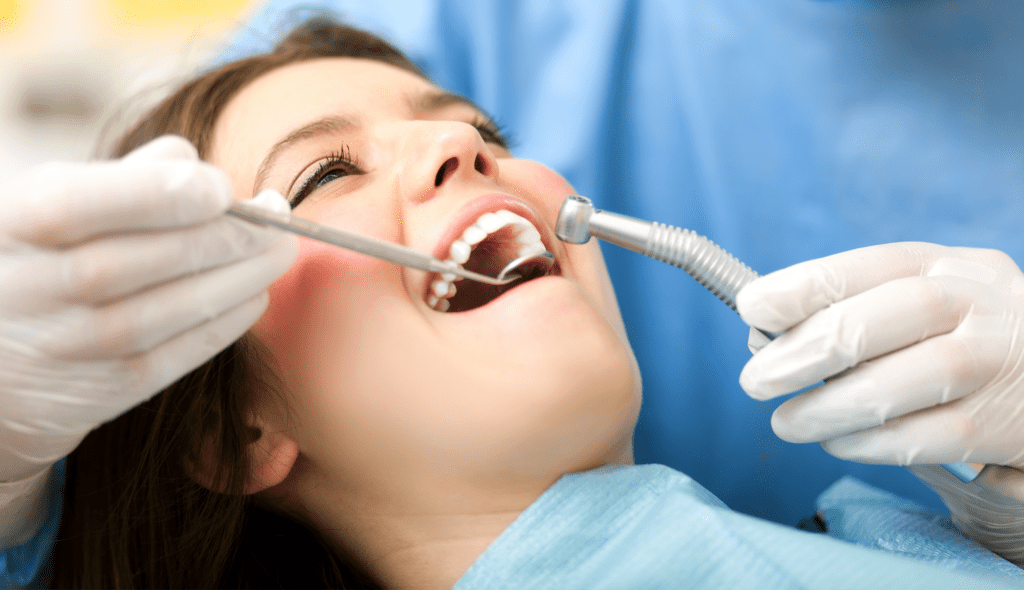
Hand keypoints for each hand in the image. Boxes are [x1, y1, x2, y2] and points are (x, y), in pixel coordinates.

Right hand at [0, 135, 297, 481]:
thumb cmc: (37, 260)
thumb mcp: (49, 204)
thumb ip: (120, 179)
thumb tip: (190, 162)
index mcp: (16, 223)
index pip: (83, 203)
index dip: (163, 194)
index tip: (223, 187)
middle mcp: (31, 288)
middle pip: (143, 258)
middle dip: (227, 236)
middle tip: (277, 219)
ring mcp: (67, 345)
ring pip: (168, 310)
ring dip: (239, 278)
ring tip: (277, 253)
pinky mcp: (99, 391)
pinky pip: (173, 357)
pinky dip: (223, 325)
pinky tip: (253, 295)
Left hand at [735, 242, 1023, 469]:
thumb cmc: (963, 344)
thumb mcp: (920, 311)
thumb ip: (852, 316)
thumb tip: (761, 339)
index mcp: (946, 266)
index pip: (869, 264)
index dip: (804, 285)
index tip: (751, 308)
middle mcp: (979, 303)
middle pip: (885, 317)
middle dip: (806, 350)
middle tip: (755, 381)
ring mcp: (998, 362)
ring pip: (906, 381)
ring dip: (829, 407)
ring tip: (786, 423)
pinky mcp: (1008, 423)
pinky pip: (928, 436)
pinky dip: (870, 444)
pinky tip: (837, 444)